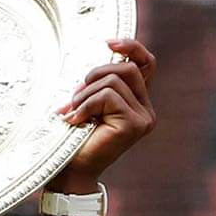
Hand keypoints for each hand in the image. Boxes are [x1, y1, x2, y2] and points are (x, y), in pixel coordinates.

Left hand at [53, 38, 156, 191]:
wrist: (69, 173)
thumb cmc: (72, 138)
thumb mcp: (86, 103)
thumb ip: (98, 83)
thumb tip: (103, 51)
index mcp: (137, 101)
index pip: (146, 63)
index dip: (130, 47)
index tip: (107, 42)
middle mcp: (146, 109)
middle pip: (126, 68)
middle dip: (93, 76)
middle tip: (73, 98)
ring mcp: (144, 118)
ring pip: (114, 81)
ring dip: (84, 94)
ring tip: (71, 113)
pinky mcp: (135, 124)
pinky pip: (108, 96)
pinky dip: (85, 105)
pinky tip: (74, 121)